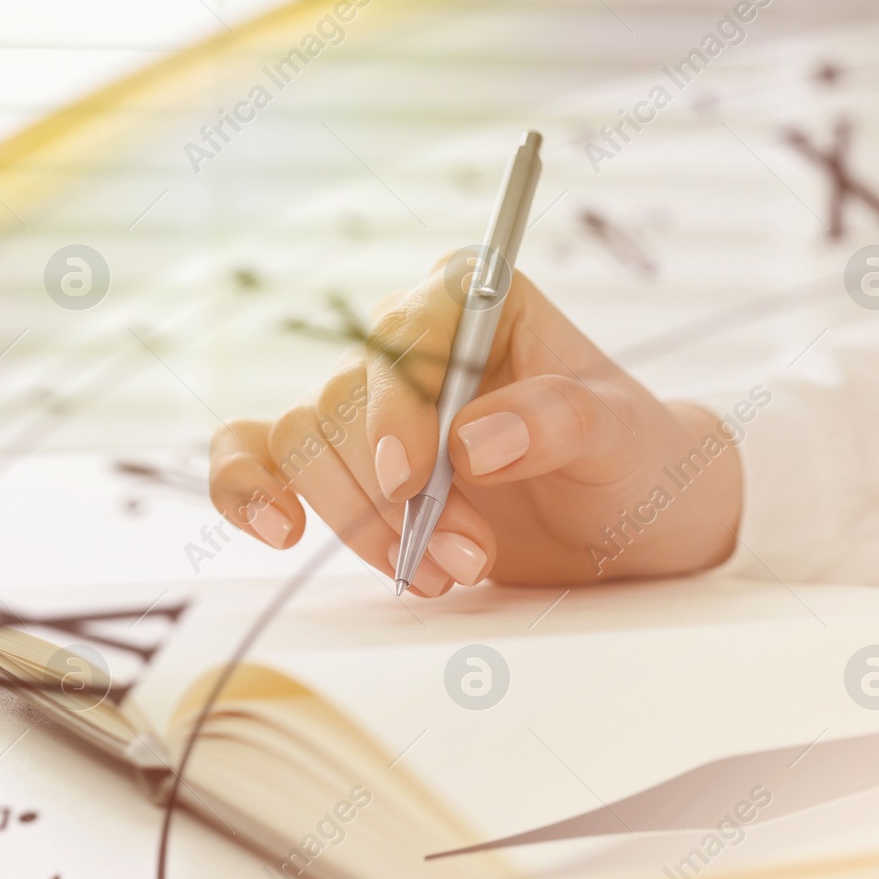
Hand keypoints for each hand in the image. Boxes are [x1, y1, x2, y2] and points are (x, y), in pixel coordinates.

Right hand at [208, 258, 742, 595]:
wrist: (625, 520)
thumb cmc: (630, 456)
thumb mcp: (622, 436)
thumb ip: (558, 422)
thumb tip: (472, 440)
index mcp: (477, 302)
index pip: (407, 329)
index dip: (398, 403)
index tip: (418, 477)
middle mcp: (410, 343)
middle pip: (346, 400)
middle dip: (396, 496)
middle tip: (471, 558)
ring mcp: (371, 405)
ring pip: (305, 444)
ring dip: (363, 524)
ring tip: (445, 576)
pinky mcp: (347, 465)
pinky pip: (260, 458)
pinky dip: (249, 490)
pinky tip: (280, 533)